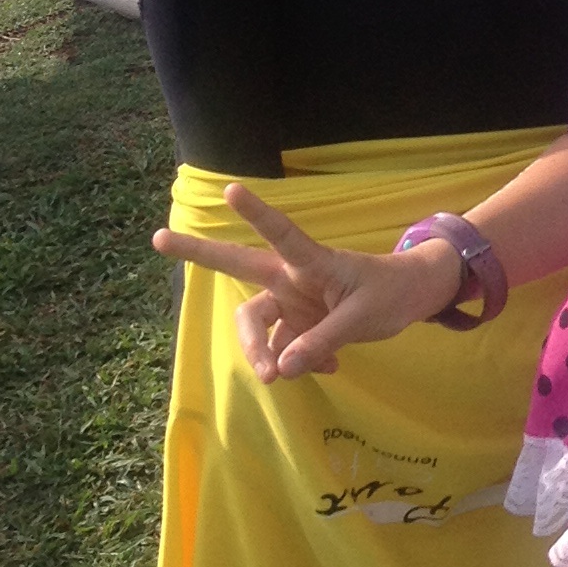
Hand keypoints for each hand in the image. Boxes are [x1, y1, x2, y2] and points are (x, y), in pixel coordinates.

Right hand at [154, 183, 459, 381]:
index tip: (230, 189)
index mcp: (311, 261)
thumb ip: (322, 340)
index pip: (280, 234)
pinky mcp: (297, 325)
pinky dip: (299, 363)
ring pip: (256, 327)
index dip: (255, 213)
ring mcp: (291, 301)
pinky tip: (330, 367)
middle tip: (158, 237)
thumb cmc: (389, 293)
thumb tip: (280, 369)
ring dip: (262, 354)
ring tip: (279, 377)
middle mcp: (291, 278)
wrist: (409, 300)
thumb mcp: (363, 317)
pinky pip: (282, 350)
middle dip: (198, 252)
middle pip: (238, 267)